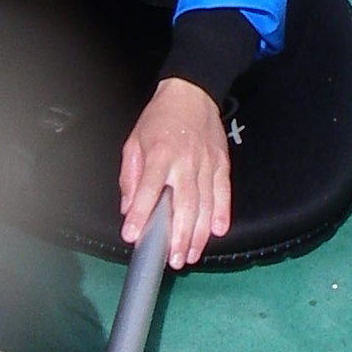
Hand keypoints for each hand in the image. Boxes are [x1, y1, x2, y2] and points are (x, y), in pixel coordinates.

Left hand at [119, 78, 229, 269]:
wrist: (192, 92)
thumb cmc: (160, 118)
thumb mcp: (134, 141)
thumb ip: (130, 176)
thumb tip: (128, 207)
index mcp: (161, 154)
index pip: (149, 189)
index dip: (140, 213)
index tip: (133, 235)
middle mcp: (185, 161)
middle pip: (184, 203)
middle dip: (179, 235)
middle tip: (173, 259)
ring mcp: (206, 163)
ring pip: (205, 204)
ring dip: (198, 233)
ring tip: (191, 254)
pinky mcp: (221, 163)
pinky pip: (223, 192)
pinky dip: (222, 212)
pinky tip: (217, 231)